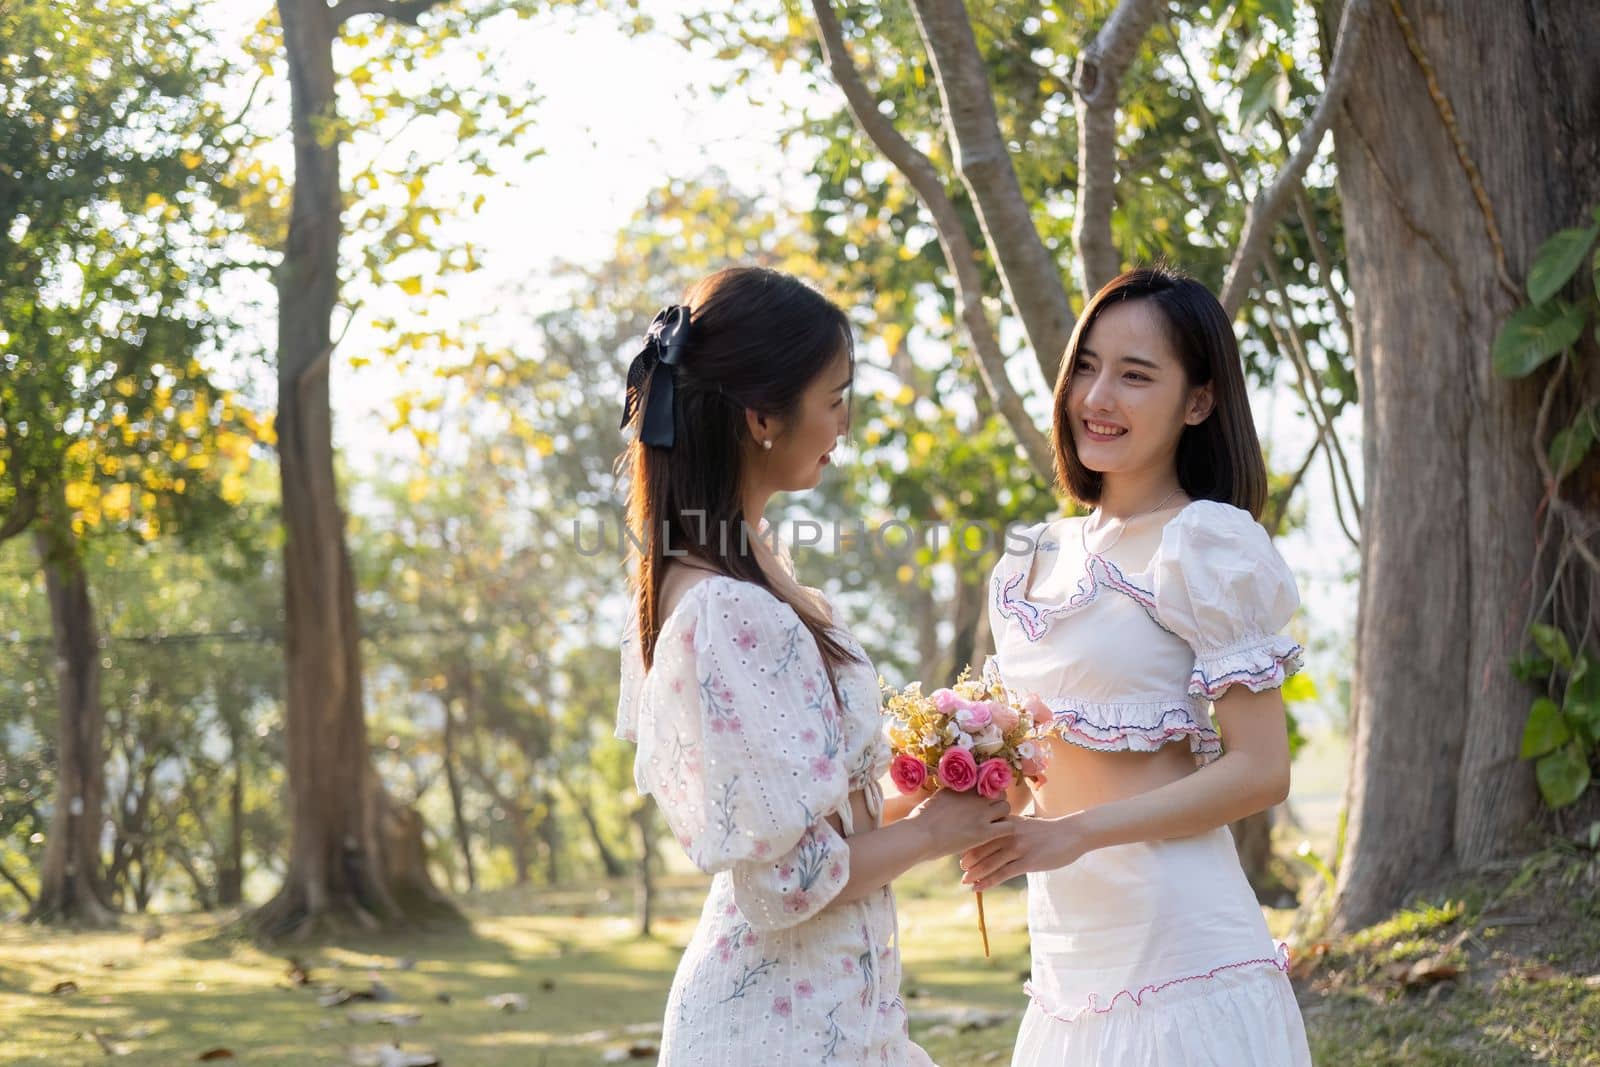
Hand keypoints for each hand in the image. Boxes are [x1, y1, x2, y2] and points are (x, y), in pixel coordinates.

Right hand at [905, 788, 1013, 854]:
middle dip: (997, 800)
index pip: (986, 781)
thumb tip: (956, 789)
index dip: (988, 790)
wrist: (920, 835)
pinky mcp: (984, 832)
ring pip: (1006, 807)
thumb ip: (952, 791)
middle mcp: (975, 797)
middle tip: (991, 811)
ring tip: (993, 823)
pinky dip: (1006, 829)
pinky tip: (997, 834)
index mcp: (963, 787)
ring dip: (1002, 814)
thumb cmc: (921, 819)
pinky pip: (1008, 827)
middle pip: (999, 792)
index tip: (985, 797)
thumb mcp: (938, 796)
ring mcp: (981, 814)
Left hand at [959, 811, 1092, 889]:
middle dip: (968, 862)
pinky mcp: (1028, 861)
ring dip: (975, 874)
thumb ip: (1008, 829)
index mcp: (1007, 823)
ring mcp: (1018, 847)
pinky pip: (1002, 874)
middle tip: (961, 871)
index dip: (968, 845)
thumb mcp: (1024, 825)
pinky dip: (987, 882)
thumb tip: (994, 838)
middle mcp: (1009, 833)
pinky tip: (978, 888)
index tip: (960, 855)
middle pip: (981, 849)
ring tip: (965, 882)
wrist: (1072, 833)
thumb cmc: (1048, 831)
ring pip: (989, 863)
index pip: (981, 834)